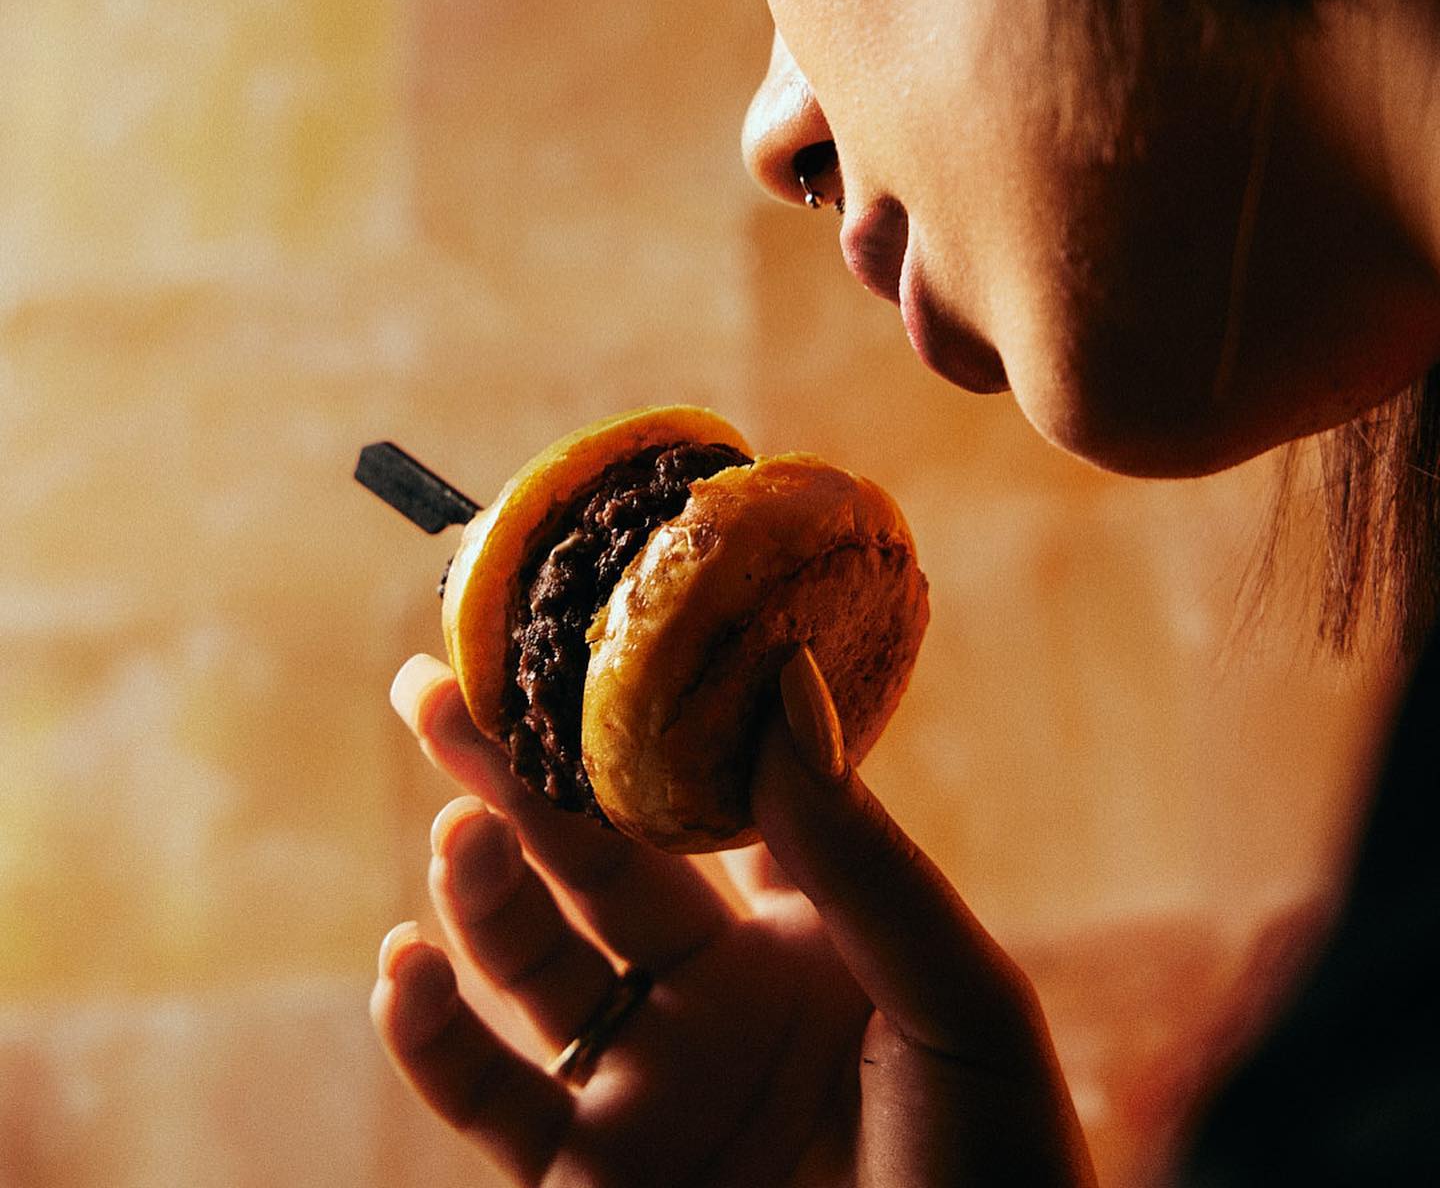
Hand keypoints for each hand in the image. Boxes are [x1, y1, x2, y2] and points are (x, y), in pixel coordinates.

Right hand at [372, 648, 1094, 1186]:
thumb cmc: (998, 1182)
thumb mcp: (955, 1004)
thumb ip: (860, 855)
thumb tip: (782, 676)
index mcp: (816, 931)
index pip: (707, 795)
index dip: (638, 718)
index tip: (578, 635)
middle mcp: (720, 993)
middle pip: (597, 855)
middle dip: (516, 771)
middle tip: (439, 686)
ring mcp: (650, 1087)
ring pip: (530, 960)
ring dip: (483, 887)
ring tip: (464, 830)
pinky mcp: (587, 1186)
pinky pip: (486, 1097)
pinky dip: (427, 1033)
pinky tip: (403, 962)